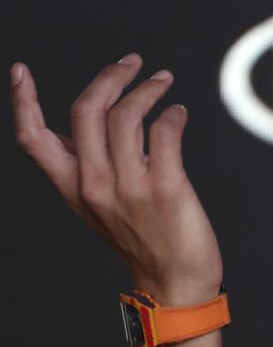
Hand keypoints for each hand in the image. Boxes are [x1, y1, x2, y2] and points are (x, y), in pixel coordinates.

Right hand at [11, 54, 222, 305]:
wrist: (175, 283)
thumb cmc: (144, 241)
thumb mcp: (98, 207)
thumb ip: (85, 168)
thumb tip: (84, 124)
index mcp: (72, 188)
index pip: (34, 139)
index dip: (23, 102)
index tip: (20, 71)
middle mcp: (95, 185)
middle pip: (85, 110)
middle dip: (109, 77)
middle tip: (131, 63)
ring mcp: (130, 186)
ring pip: (126, 115)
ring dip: (148, 89)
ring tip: (163, 82)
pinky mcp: (166, 188)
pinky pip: (164, 132)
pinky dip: (173, 114)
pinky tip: (178, 113)